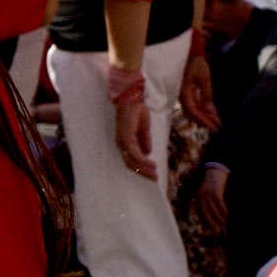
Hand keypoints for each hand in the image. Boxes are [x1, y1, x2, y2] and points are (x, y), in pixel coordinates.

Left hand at [107, 64, 159, 178]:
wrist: (133, 97)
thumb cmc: (136, 110)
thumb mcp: (143, 128)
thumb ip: (144, 140)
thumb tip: (148, 152)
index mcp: (124, 142)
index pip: (131, 160)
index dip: (141, 168)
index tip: (152, 174)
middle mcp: (121, 144)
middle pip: (130, 164)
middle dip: (143, 173)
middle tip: (154, 179)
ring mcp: (123, 141)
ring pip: (132, 161)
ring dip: (144, 169)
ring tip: (155, 174)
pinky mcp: (126, 138)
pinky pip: (134, 154)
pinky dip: (143, 161)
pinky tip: (152, 165)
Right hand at [179, 53, 218, 134]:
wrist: (189, 54)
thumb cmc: (196, 63)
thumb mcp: (204, 78)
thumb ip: (207, 95)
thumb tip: (210, 110)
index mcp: (184, 93)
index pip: (192, 112)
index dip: (203, 120)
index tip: (213, 126)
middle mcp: (182, 96)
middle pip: (192, 114)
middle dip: (205, 121)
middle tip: (217, 128)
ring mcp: (184, 95)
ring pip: (193, 111)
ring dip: (205, 117)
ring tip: (216, 122)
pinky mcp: (188, 93)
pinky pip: (194, 104)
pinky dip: (203, 110)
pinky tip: (212, 113)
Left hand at [190, 161, 230, 235]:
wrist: (215, 171)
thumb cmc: (212, 186)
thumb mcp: (207, 196)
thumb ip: (207, 206)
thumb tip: (209, 220)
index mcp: (197, 199)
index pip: (200, 214)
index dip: (205, 223)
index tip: (210, 230)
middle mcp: (201, 197)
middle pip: (206, 213)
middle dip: (211, 223)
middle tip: (217, 230)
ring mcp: (208, 194)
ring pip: (213, 210)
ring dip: (219, 218)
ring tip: (223, 223)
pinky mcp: (215, 192)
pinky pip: (219, 204)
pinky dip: (223, 210)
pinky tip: (226, 214)